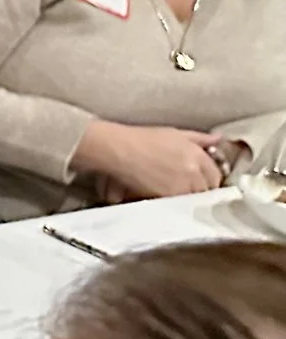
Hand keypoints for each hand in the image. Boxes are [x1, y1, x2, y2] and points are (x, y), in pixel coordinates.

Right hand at [74, 120, 224, 199]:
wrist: (119, 149)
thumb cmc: (143, 139)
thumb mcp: (175, 134)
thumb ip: (199, 138)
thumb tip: (218, 139)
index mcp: (197, 155)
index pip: (215, 175)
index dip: (209, 179)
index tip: (201, 180)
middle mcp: (193, 172)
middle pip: (207, 190)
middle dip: (200, 190)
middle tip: (188, 188)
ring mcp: (181, 186)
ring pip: (194, 199)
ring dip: (189, 198)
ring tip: (176, 194)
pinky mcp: (167, 197)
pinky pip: (180, 205)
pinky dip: (176, 203)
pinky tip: (167, 197)